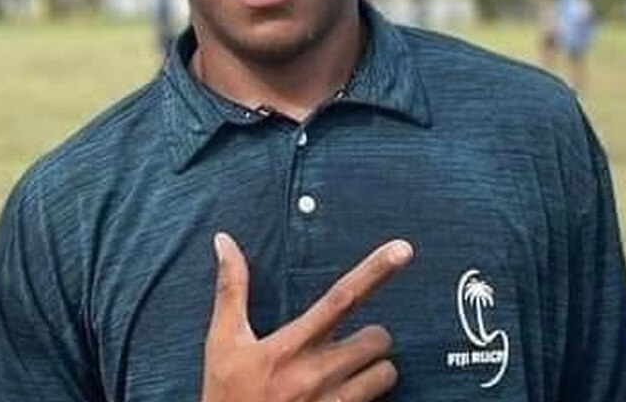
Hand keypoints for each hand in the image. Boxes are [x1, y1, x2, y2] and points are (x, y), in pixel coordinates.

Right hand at [201, 233, 412, 401]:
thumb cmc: (225, 393)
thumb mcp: (223, 342)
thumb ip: (231, 290)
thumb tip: (223, 240)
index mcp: (291, 345)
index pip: (341, 298)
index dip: (375, 271)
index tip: (403, 249)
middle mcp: (318, 373)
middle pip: (378, 338)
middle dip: (372, 337)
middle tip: (353, 343)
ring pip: (385, 374)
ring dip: (376, 370)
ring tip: (352, 372)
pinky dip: (369, 397)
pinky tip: (347, 397)